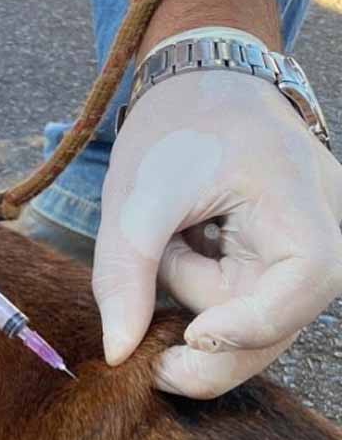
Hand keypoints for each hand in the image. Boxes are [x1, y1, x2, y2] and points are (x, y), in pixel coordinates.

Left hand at [93, 70, 341, 398]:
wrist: (200, 78)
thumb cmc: (177, 122)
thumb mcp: (138, 192)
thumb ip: (126, 272)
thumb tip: (118, 352)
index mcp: (305, 207)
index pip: (301, 287)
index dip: (246, 326)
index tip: (186, 339)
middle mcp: (324, 235)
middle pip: (277, 323)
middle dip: (207, 338)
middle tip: (149, 361)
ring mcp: (305, 247)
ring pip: (251, 316)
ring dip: (197, 295)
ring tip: (172, 237)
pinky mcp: (280, 255)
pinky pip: (242, 296)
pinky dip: (204, 287)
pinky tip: (186, 246)